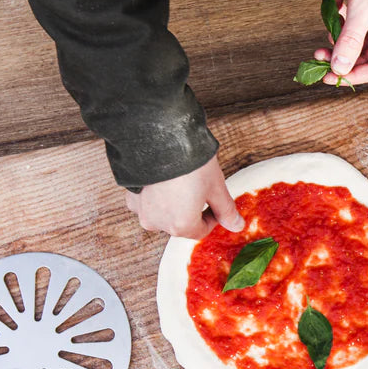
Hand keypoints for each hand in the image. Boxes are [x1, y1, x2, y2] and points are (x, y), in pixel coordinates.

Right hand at [125, 155, 244, 238]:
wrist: (160, 137)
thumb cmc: (190, 163)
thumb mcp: (215, 187)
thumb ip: (225, 210)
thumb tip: (236, 226)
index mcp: (181, 226)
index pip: (200, 231)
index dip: (211, 217)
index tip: (214, 202)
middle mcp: (158, 223)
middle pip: (180, 224)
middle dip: (191, 210)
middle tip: (199, 188)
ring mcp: (142, 210)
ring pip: (161, 214)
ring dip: (172, 204)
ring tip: (180, 182)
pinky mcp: (131, 196)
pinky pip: (145, 202)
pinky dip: (154, 195)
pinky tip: (162, 179)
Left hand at [314, 0, 367, 85]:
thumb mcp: (363, 9)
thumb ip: (350, 41)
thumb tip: (338, 69)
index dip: (350, 75)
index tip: (327, 76)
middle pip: (359, 57)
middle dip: (338, 51)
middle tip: (318, 51)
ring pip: (351, 39)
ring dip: (337, 26)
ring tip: (333, 6)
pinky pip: (350, 20)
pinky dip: (340, 9)